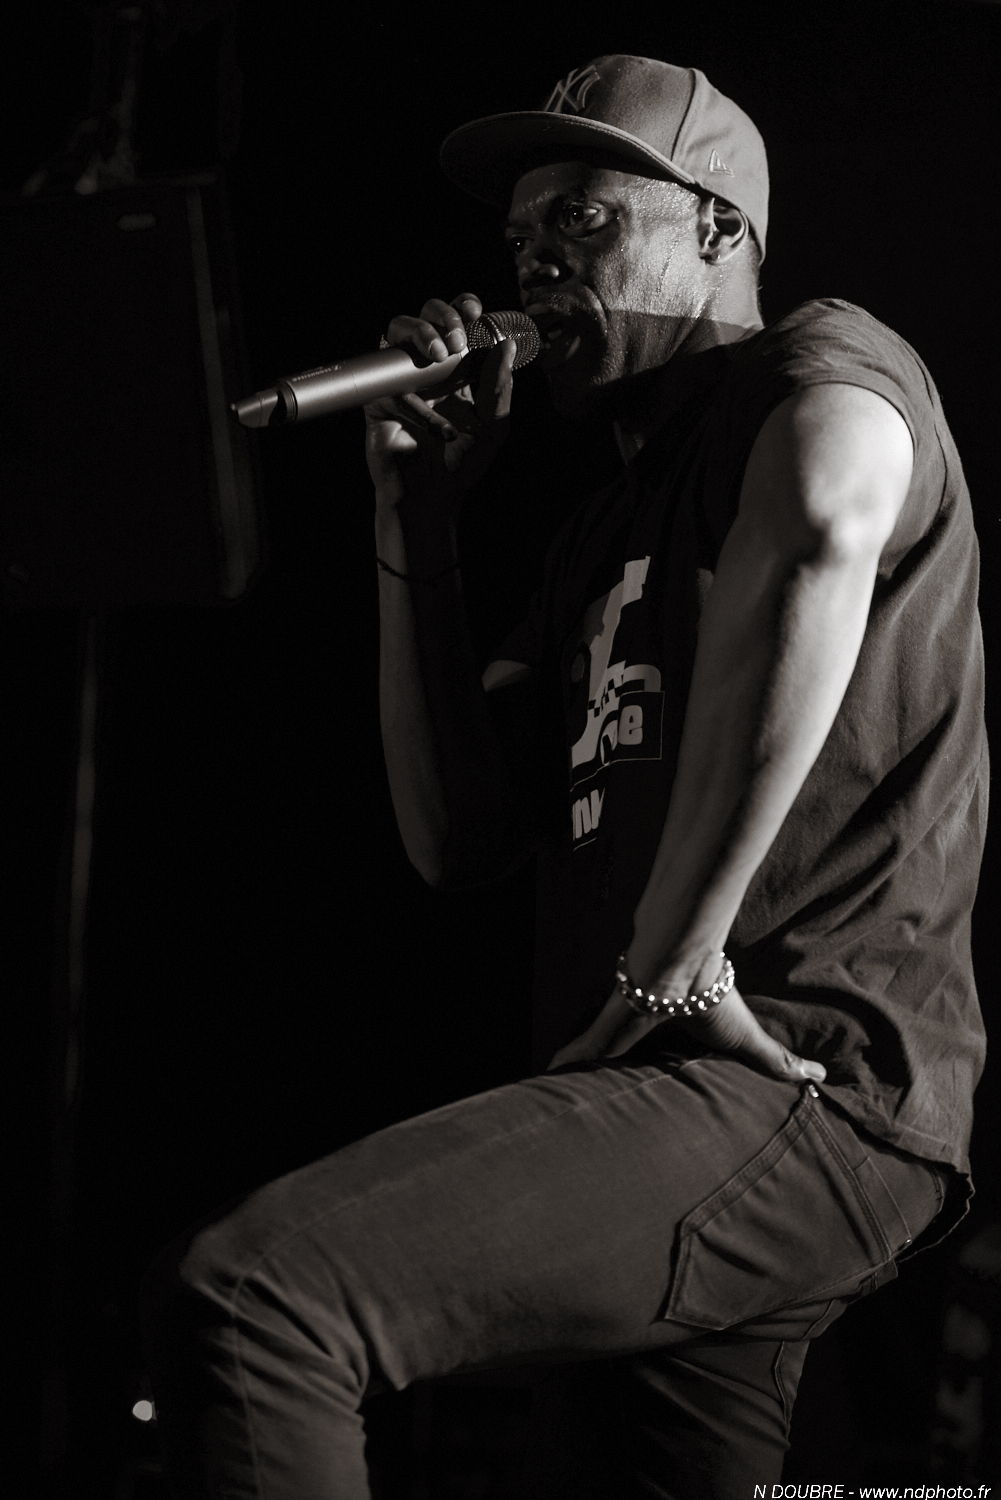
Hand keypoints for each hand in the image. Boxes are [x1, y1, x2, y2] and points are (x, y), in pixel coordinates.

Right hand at [365, 292, 515, 524]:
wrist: (433, 497)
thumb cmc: (463, 462)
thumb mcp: (494, 426)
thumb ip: (500, 387)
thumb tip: (507, 345)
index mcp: (458, 365)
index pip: (458, 319)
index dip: (463, 306)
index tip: (474, 313)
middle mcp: (428, 366)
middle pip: (426, 313)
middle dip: (442, 315)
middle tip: (456, 342)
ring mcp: (402, 379)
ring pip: (396, 331)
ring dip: (420, 333)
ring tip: (439, 356)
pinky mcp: (379, 401)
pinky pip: (392, 388)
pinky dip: (418, 407)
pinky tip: (441, 429)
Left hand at [547, 979, 826, 1084]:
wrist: (684, 966)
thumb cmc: (713, 998)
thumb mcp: (749, 1042)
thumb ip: (780, 1060)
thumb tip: (820, 1075)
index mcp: (667, 1029)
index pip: (647, 1051)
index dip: (637, 1066)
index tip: (622, 1088)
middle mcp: (640, 1022)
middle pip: (612, 1053)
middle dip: (596, 1070)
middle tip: (574, 1095)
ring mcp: (620, 1018)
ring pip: (592, 1049)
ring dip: (575, 1066)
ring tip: (552, 1090)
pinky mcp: (609, 1018)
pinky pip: (585, 1046)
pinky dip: (569, 1060)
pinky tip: (546, 1075)